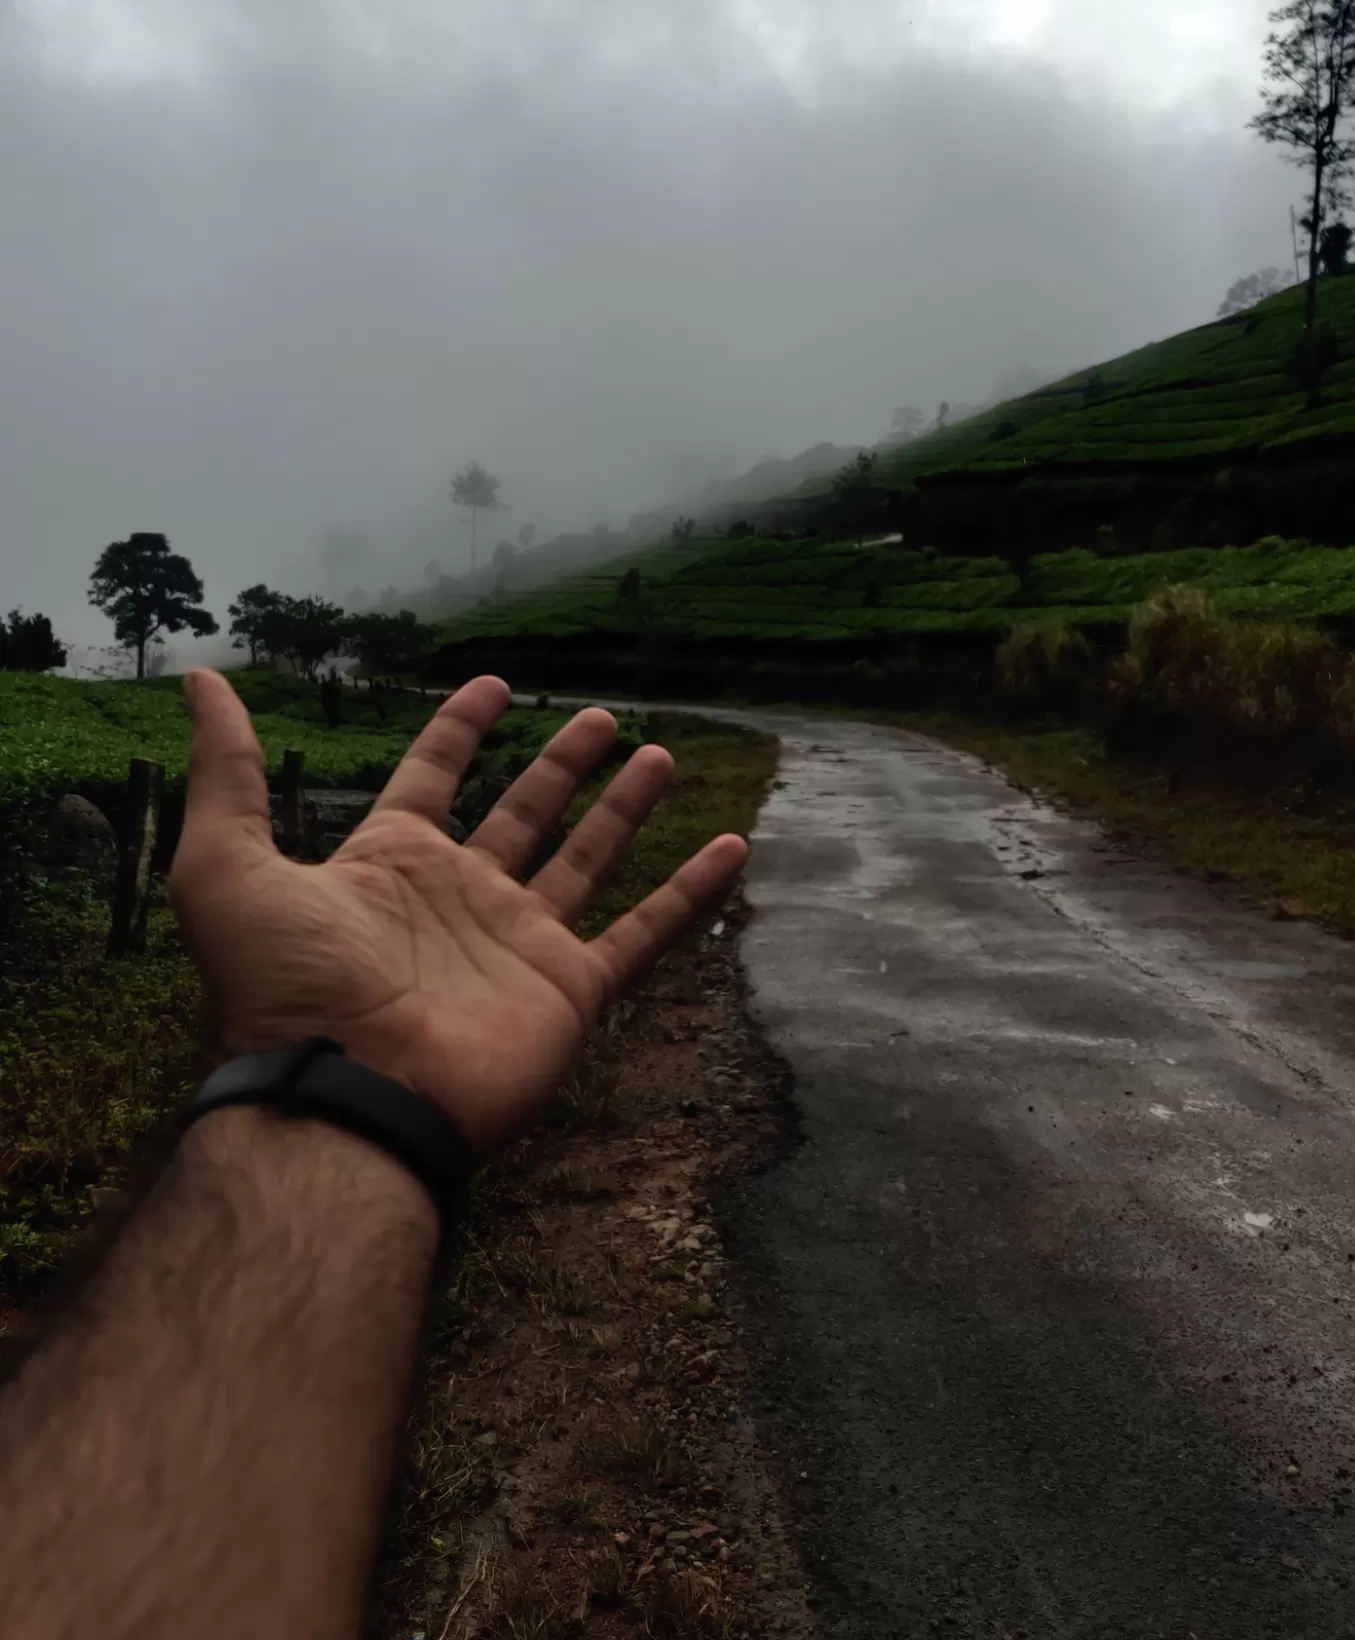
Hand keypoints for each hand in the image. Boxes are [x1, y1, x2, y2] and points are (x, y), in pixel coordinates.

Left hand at [170, 671, 747, 1158]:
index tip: (491, 683)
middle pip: (524, 811)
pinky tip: (731, 848)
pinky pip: (643, 933)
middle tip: (598, 717)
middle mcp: (463, 896)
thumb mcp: (228, 865)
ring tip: (660, 756)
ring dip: (624, 808)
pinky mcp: (569, 991)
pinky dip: (690, 894)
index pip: (434, 776)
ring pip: (588, 858)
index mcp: (391, 863)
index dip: (458, 728)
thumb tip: (199, 678)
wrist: (347, 1100)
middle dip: (559, 763)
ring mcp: (520, 943)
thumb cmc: (286, 987)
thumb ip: (227, 772)